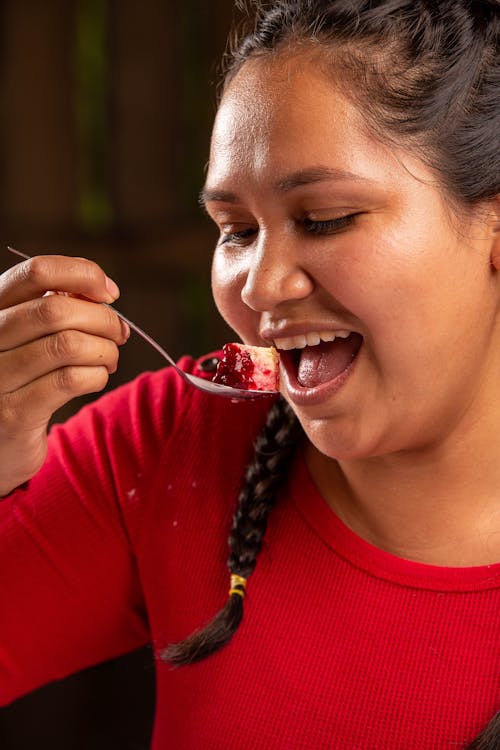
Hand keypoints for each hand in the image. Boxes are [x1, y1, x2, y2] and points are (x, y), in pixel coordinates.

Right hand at [0, 254, 129, 495]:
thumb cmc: (25, 378)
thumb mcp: (33, 334)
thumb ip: (61, 305)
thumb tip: (103, 290)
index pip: (36, 271)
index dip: (83, 274)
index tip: (109, 293)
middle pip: (57, 309)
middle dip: (103, 319)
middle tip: (119, 334)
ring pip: (69, 344)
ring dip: (104, 350)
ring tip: (108, 359)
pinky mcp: (13, 413)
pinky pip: (71, 380)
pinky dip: (97, 376)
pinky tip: (96, 378)